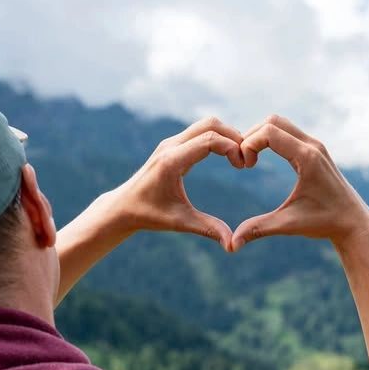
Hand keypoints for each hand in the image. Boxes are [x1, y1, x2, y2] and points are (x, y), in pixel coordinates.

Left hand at [114, 117, 244, 248]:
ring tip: (238, 159)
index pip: (210, 140)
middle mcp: (171, 146)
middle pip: (211, 124)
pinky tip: (227, 157)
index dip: (232, 148)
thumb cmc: (148, 215)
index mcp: (172, 161)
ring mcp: (171, 143)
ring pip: (206, 125)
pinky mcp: (172, 145)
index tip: (243, 166)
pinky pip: (200, 132)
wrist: (122, 206)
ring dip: (226, 136)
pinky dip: (217, 138)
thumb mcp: (180, 222)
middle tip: (246, 160)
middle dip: (234, 136)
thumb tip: (232, 245)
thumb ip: (208, 229)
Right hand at [231, 115, 368, 250]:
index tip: (244, 166)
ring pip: (280, 123)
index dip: (248, 144)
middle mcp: (312, 146)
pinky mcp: (314, 150)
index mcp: (307, 157)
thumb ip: (259, 229)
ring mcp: (315, 146)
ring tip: (249, 160)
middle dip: (251, 136)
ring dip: (260, 136)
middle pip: (273, 121)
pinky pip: (287, 132)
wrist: (354, 222)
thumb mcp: (289, 224)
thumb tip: (232, 245)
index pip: (269, 132)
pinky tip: (261, 158)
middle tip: (243, 161)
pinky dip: (270, 138)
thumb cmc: (325, 222)